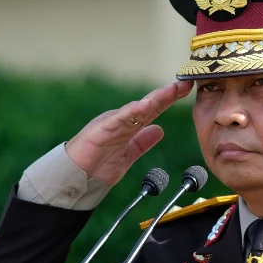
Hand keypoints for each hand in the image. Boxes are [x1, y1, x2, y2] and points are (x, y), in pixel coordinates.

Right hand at [63, 80, 192, 185]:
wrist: (75, 178)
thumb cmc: (97, 166)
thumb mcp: (128, 155)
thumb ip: (142, 142)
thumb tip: (160, 130)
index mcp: (129, 126)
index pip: (153, 110)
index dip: (169, 100)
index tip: (186, 89)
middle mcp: (121, 120)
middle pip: (148, 105)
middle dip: (166, 94)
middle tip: (184, 83)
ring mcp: (111, 123)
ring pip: (136, 109)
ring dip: (154, 99)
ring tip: (170, 91)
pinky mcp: (100, 129)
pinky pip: (118, 119)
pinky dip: (131, 112)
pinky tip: (144, 105)